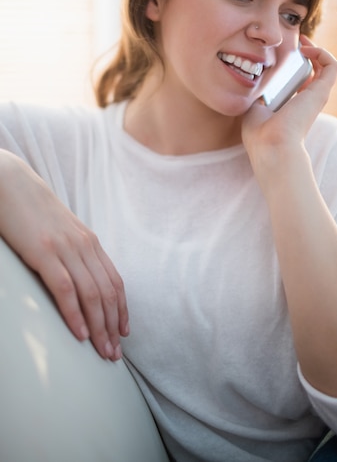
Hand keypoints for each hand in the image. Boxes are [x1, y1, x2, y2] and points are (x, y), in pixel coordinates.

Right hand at [0, 150, 128, 360]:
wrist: (11, 183)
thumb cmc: (33, 211)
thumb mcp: (60, 232)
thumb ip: (73, 252)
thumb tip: (78, 276)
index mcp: (89, 242)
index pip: (114, 281)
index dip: (121, 309)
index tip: (123, 331)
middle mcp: (84, 245)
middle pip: (107, 293)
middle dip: (113, 326)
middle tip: (114, 354)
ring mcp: (65, 248)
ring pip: (92, 295)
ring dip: (99, 327)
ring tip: (102, 351)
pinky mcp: (44, 252)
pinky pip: (65, 289)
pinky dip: (75, 314)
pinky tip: (79, 335)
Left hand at [241, 38, 336, 169]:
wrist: (271, 145)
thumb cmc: (260, 135)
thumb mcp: (253, 110)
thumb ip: (256, 97)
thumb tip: (253, 86)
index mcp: (293, 107)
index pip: (300, 83)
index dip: (294, 67)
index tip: (282, 54)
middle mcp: (307, 102)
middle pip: (315, 73)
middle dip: (307, 55)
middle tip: (295, 42)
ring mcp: (316, 97)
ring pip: (327, 68)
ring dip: (317, 51)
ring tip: (301, 42)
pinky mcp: (321, 92)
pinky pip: (332, 66)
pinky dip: (322, 53)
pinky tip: (305, 49)